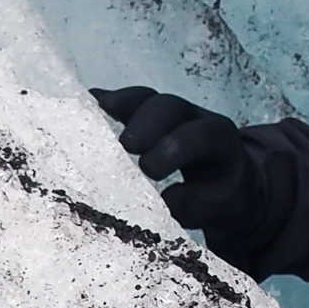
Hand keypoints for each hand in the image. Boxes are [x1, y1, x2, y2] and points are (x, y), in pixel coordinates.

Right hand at [93, 87, 270, 257]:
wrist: (226, 184)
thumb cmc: (216, 196)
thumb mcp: (214, 209)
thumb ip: (192, 205)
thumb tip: (164, 199)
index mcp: (218, 139)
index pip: (198, 136)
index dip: (173, 147)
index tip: (149, 169)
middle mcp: (194, 117)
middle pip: (170, 107)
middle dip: (147, 123)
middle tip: (127, 144)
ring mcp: (168, 112)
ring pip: (145, 99)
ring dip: (120, 105)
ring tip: (96, 111)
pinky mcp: (145, 113)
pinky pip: (126, 102)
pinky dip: (105, 103)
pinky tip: (83, 104)